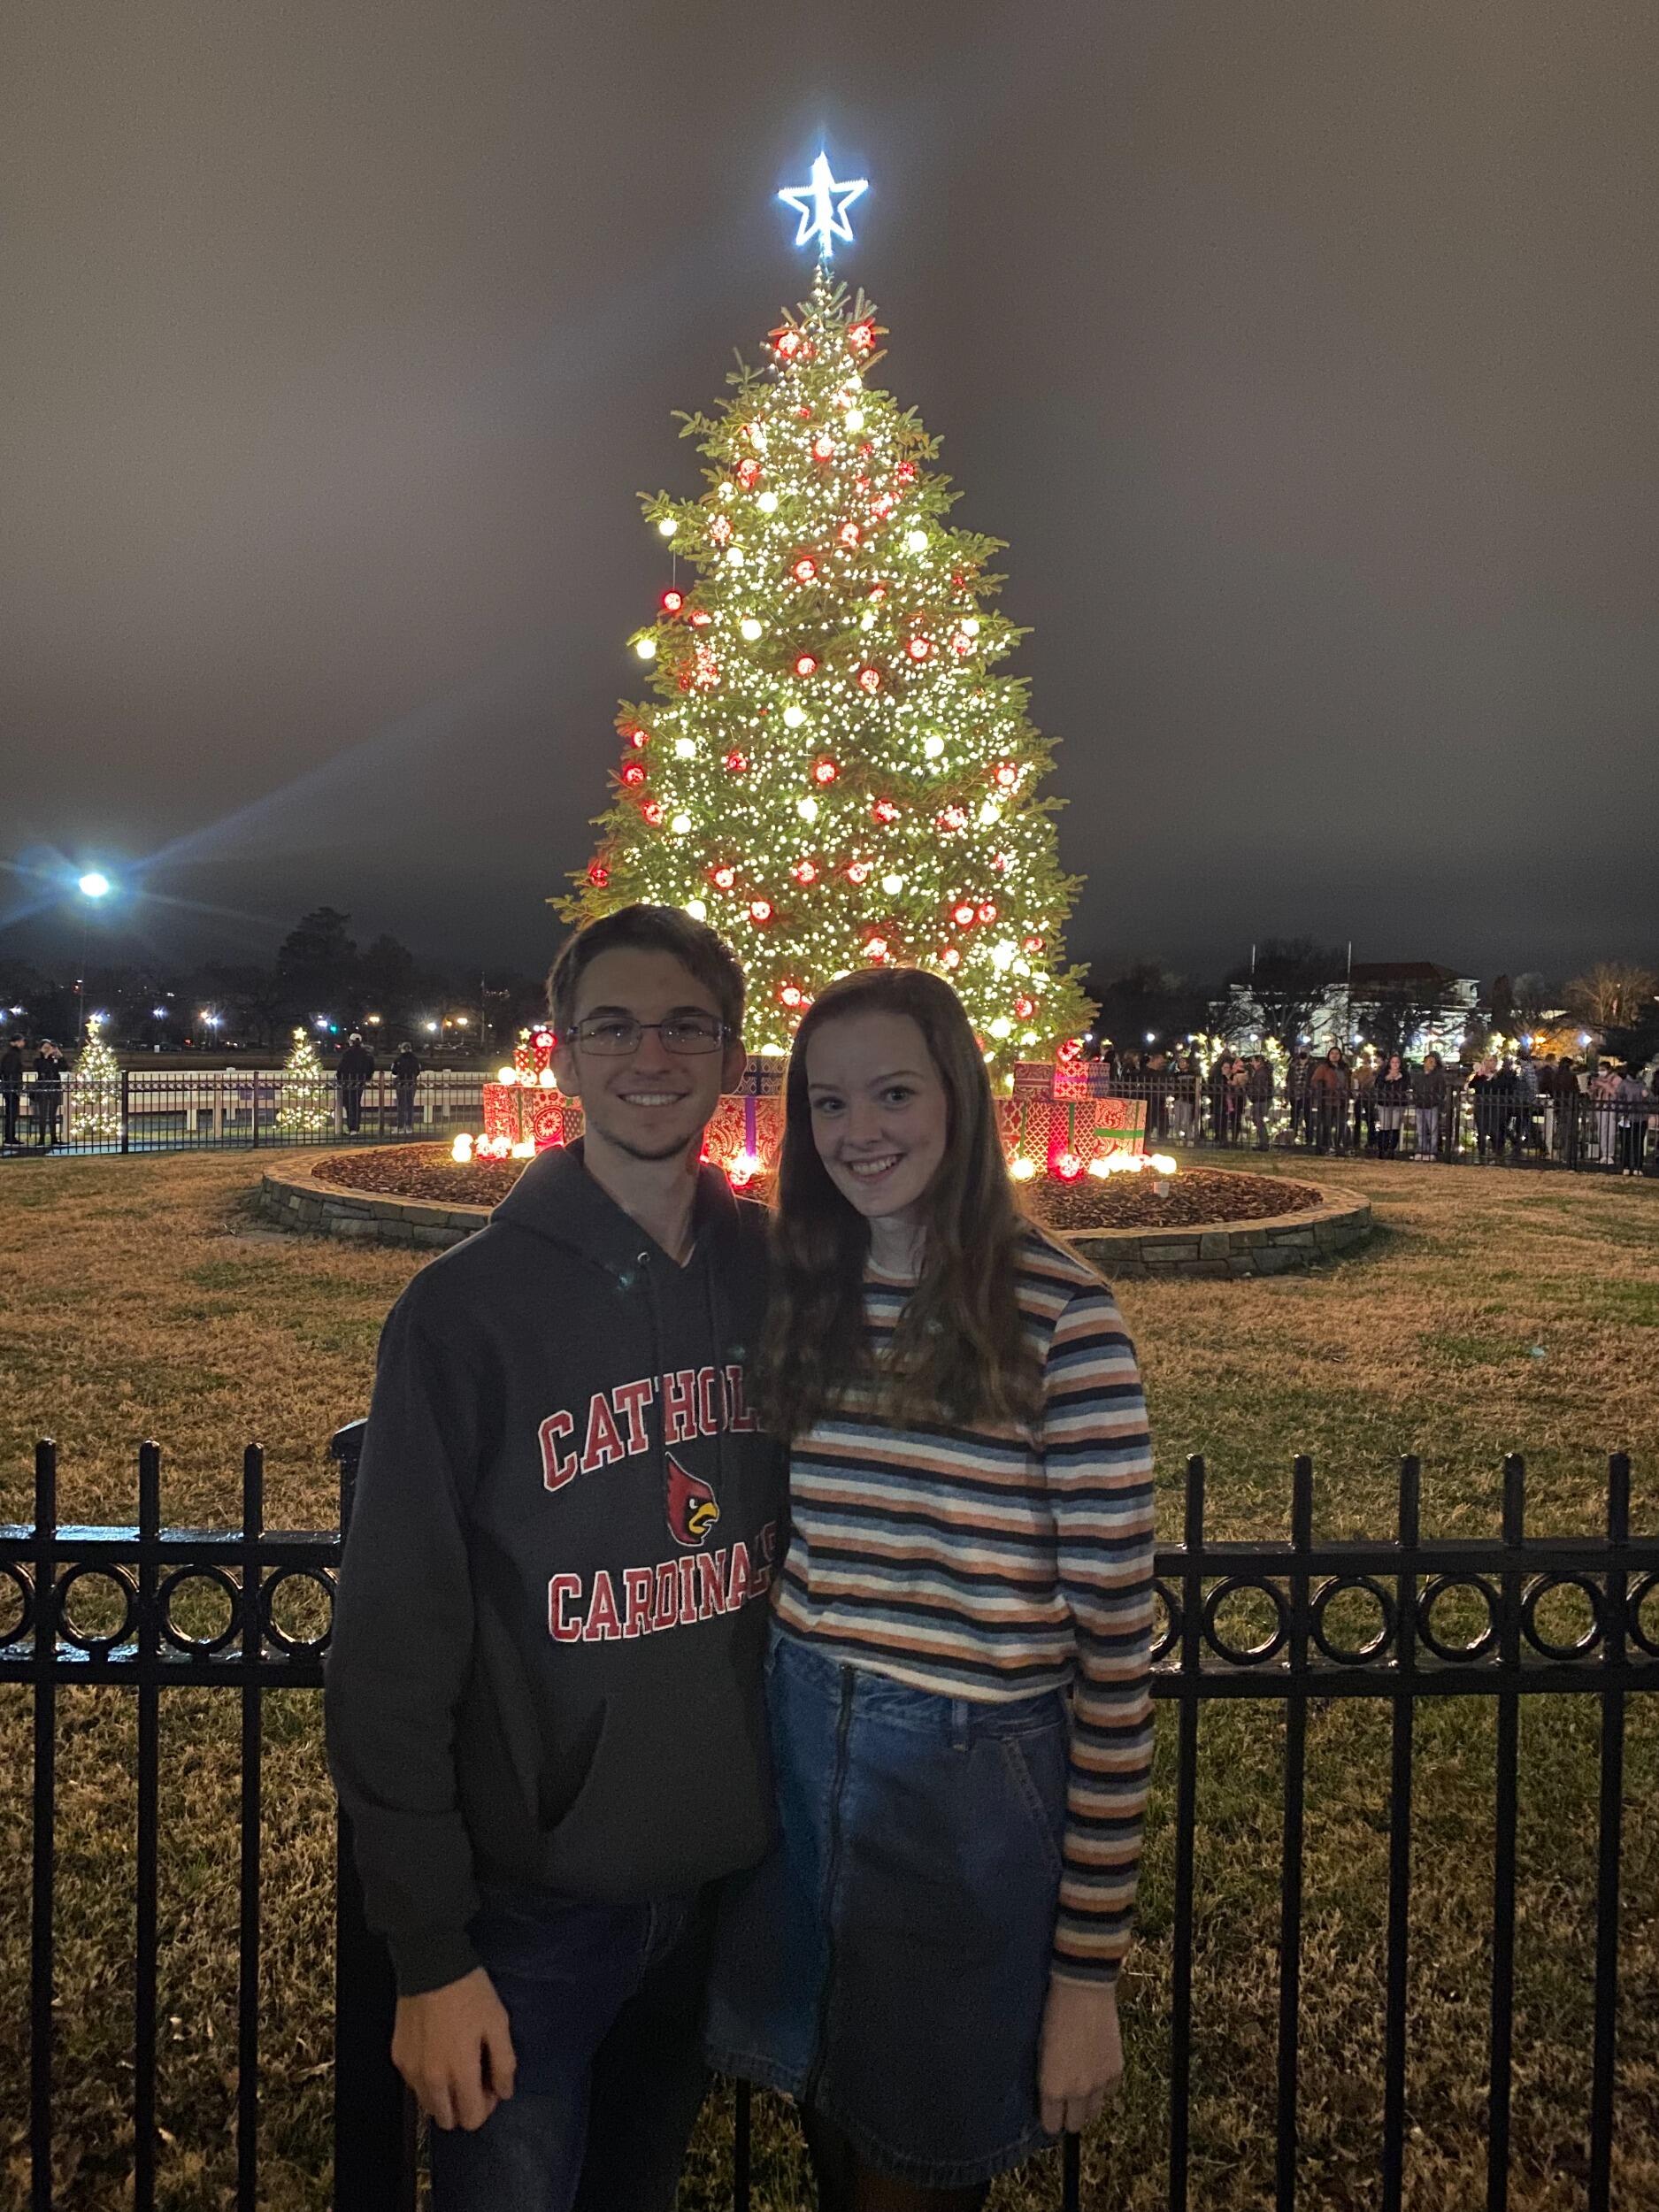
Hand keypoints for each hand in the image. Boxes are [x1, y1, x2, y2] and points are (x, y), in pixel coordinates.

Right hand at [391, 1967, 515, 2131]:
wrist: (430, 1965)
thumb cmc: (470, 1994)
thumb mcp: (498, 2023)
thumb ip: (504, 2064)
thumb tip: (504, 2093)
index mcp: (458, 2073)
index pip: (472, 2119)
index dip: (487, 2106)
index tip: (490, 2082)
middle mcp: (430, 2081)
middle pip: (448, 2121)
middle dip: (464, 2106)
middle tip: (474, 2075)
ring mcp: (410, 2071)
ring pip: (429, 2106)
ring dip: (445, 2097)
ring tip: (455, 2064)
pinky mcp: (398, 2058)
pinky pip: (415, 2085)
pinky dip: (428, 2080)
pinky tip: (437, 2051)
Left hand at [1038, 1975, 1122, 2136]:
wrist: (1083, 1990)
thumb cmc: (1053, 2014)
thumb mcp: (1041, 2050)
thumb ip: (1047, 2079)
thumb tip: (1050, 2095)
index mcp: (1053, 2088)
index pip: (1052, 2126)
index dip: (1050, 2120)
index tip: (1049, 2111)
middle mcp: (1077, 2092)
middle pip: (1075, 2125)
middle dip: (1068, 2117)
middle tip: (1065, 2101)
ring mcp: (1100, 2083)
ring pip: (1095, 2112)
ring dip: (1087, 2105)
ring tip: (1081, 2085)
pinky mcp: (1117, 2070)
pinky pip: (1110, 2092)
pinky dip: (1103, 2086)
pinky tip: (1096, 2069)